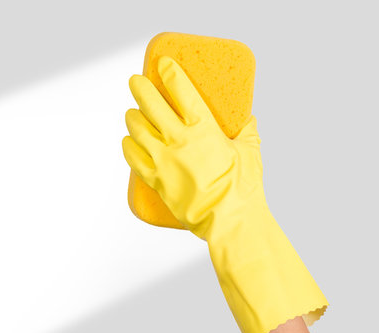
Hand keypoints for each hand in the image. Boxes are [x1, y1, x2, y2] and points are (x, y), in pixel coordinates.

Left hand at [123, 55, 262, 240]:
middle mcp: (178, 141)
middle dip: (141, 89)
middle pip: (151, 105)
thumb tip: (249, 122)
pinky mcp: (156, 181)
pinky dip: (128, 146)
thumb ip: (248, 133)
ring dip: (133, 117)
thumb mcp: (251, 153)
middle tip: (136, 82)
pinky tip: (128, 141)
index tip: (163, 64)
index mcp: (203, 130)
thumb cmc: (242, 189)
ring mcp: (163, 161)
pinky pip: (133, 158)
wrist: (229, 221)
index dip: (170, 73)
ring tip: (133, 113)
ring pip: (137, 130)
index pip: (182, 92)